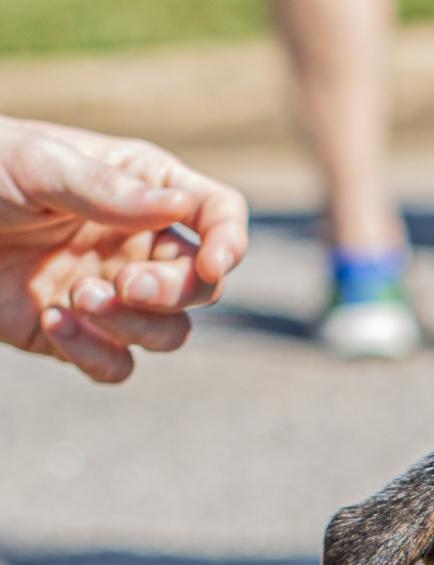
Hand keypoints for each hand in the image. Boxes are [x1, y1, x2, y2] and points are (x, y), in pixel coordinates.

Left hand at [0, 116, 248, 381]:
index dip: (229, 240)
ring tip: (77, 298)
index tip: (215, 262)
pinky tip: (51, 322)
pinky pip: (117, 367)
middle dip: (173, 292)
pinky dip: (93, 355)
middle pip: (200, 287)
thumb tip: (180, 210)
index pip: (215, 214)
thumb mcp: (40, 165)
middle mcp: (137, 246)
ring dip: (133, 326)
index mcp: (142, 189)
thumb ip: (109, 190)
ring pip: (168, 335)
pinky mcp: (80, 339)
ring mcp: (112, 296)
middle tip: (126, 286)